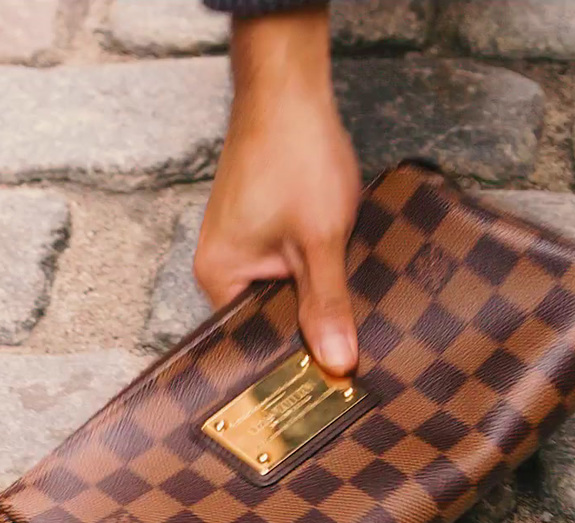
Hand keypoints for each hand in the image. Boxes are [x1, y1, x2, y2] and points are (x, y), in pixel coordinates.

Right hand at [194, 6, 361, 375]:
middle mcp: (223, 263)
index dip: (293, 360)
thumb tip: (336, 363)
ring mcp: (242, 242)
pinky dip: (315, 268)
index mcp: (220, 276)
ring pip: (284, 289)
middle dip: (310, 326)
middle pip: (270, 317)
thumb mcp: (320, 240)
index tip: (331, 380)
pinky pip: (288, 264)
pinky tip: (344, 268)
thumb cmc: (294, 158)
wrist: (289, 90)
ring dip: (316, 293)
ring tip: (353, 309)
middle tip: (354, 349)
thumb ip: (327, 304)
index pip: (253, 342)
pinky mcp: (262, 224)